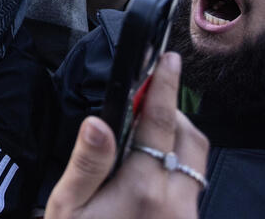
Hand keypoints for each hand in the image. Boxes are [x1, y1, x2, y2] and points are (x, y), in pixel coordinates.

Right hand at [43, 53, 206, 218]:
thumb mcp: (68, 206)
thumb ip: (87, 164)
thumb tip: (97, 122)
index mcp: (142, 189)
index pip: (161, 123)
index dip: (165, 87)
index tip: (168, 61)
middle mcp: (175, 202)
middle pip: (190, 139)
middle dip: (173, 113)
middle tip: (144, 104)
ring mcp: (186, 216)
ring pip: (196, 162)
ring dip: (177, 140)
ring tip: (144, 135)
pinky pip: (192, 185)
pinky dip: (175, 165)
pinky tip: (148, 169)